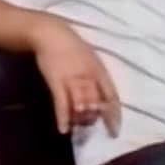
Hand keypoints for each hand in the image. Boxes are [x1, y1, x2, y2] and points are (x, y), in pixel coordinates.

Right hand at [31, 15, 120, 135]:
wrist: (51, 33)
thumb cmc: (72, 47)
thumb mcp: (92, 61)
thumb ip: (97, 79)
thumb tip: (101, 100)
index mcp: (100, 72)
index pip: (112, 98)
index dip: (114, 116)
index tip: (114, 131)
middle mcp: (89, 77)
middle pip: (97, 104)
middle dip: (95, 118)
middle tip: (91, 124)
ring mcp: (73, 80)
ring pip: (81, 106)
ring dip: (81, 120)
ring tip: (78, 126)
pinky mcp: (57, 82)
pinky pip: (62, 104)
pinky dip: (63, 118)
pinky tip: (64, 129)